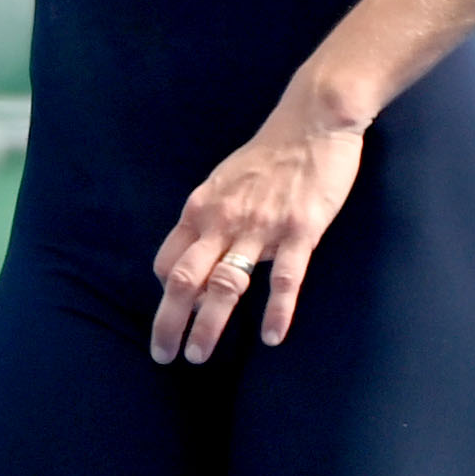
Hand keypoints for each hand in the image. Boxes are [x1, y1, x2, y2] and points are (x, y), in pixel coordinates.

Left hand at [146, 107, 367, 363]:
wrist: (312, 120)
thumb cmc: (269, 154)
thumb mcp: (225, 182)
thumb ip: (211, 219)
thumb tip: (200, 258)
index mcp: (202, 208)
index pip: (169, 261)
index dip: (166, 296)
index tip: (171, 319)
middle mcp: (223, 220)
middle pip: (184, 280)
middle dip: (169, 322)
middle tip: (162, 355)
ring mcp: (261, 227)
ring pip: (226, 285)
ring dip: (209, 325)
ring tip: (199, 355)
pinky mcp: (299, 231)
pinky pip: (285, 279)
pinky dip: (277, 311)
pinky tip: (272, 337)